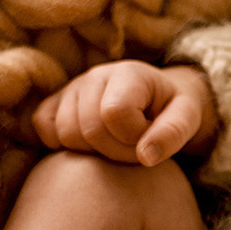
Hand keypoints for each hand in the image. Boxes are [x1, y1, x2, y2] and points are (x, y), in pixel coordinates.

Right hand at [32, 60, 217, 166]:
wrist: (156, 98)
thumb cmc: (172, 109)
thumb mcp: (187, 118)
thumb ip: (173, 134)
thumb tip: (145, 156)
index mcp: (128, 73)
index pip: (115, 114)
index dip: (133, 138)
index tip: (149, 139)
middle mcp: (95, 76)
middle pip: (89, 129)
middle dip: (115, 151)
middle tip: (135, 150)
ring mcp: (71, 88)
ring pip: (65, 133)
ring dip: (92, 152)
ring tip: (116, 146)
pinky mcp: (54, 102)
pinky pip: (43, 127)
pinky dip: (62, 144)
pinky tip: (90, 145)